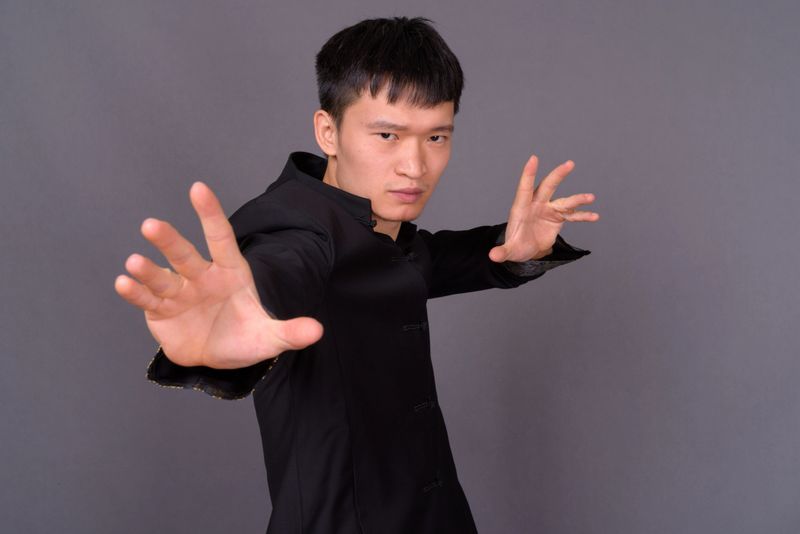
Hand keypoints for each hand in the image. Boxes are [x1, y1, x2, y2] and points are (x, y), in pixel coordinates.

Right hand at [114, 182, 322, 368]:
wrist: (218, 358)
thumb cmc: (244, 337)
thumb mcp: (270, 337)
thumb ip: (291, 332)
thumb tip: (317, 331)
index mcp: (229, 272)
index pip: (221, 238)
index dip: (210, 214)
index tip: (198, 188)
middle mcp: (201, 276)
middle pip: (184, 254)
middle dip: (168, 240)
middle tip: (151, 225)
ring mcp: (178, 292)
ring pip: (161, 276)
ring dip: (147, 269)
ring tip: (135, 263)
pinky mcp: (159, 312)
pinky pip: (147, 299)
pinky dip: (135, 292)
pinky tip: (124, 282)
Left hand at [489, 155, 598, 262]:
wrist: (527, 251)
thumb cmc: (516, 247)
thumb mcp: (509, 250)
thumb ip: (502, 252)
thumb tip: (492, 256)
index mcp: (521, 208)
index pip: (524, 188)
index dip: (528, 174)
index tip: (533, 158)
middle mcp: (536, 205)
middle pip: (547, 186)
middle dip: (558, 175)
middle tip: (570, 164)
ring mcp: (548, 210)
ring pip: (564, 201)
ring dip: (577, 199)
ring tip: (590, 197)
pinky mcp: (558, 218)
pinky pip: (573, 215)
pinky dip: (583, 215)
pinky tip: (594, 216)